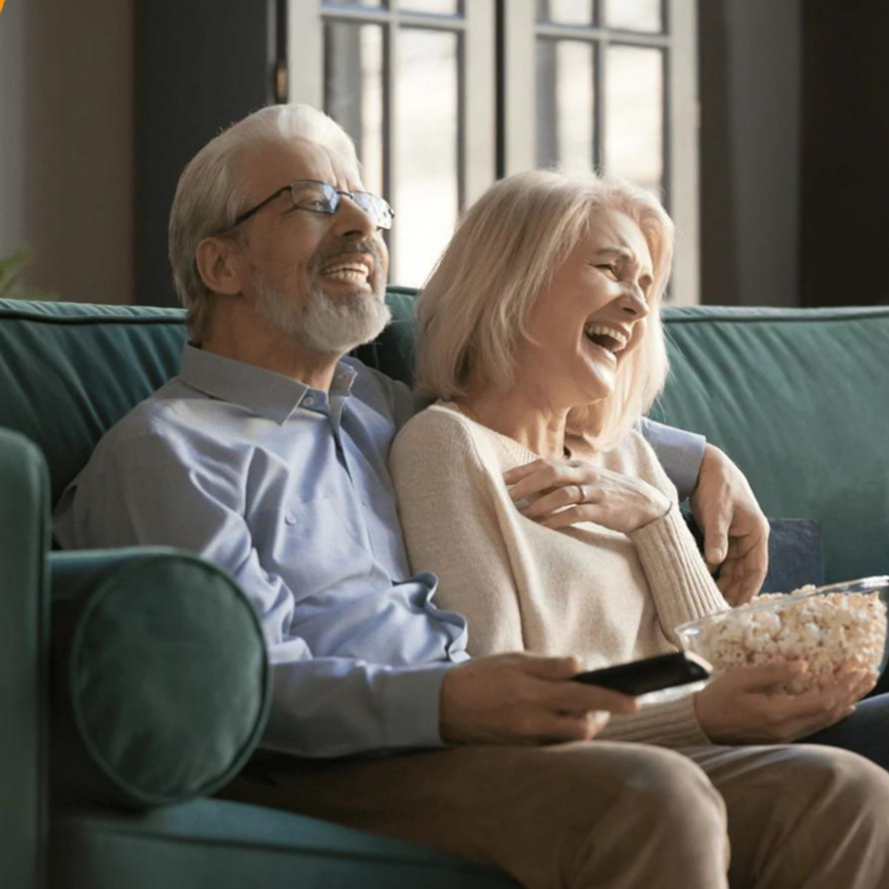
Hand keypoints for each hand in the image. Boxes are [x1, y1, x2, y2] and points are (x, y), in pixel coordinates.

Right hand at [439, 652, 638, 745]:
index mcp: (533, 693)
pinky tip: (561, 721)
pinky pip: (553, 746)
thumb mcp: (513, 660)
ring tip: (585, 712)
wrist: (442, 707)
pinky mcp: (520, 751)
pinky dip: (564, 734)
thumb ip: (548, 665)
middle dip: (602, 718)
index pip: (584, 698)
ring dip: (584, 727)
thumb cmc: (480, 677)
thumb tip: (580, 667)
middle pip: (584, 728)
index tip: (636, 702)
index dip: (613, 701)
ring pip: (570, 740)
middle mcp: (533, 720)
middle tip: (606, 705)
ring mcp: (527, 740)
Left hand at [503, 458, 670, 533]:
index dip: (522, 471)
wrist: (646, 504)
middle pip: (551, 473)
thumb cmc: (608, 493)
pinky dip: (559, 519)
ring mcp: (595, 491)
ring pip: (563, 493)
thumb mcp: (586, 481)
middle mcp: (585, 474)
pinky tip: (545, 526)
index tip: (501, 479)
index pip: (545, 464)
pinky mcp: (604, 509)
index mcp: (578, 466)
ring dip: (540, 503)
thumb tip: (529, 487)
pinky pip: (577, 513)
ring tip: (523, 514)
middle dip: (526, 484)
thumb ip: (561, 482)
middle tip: (507, 496)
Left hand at [690, 445, 769, 605]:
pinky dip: (713, 570)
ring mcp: (735, 537)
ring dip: (723, 583)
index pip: (757, 569)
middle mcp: (749, 538)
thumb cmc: (716, 485)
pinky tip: (702, 582)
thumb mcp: (716, 512)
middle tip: (718, 611)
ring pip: (732, 568)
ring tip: (710, 601)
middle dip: (733, 591)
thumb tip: (715, 562)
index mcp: (756, 533)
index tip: (738, 608)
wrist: (705, 465)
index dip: (749, 590)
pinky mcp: (721, 535)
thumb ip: (716, 537)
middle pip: (744, 572)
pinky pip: (720, 559)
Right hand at [694, 662, 877, 743]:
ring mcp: (785, 735)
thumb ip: (773, 672)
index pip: (822, 701)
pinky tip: (841, 706)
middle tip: (868, 673)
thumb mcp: (742, 677)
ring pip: (825, 720)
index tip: (856, 668)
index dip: (843, 685)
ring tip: (861, 685)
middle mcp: (787, 729)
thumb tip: (805, 666)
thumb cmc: (718, 696)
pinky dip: (832, 712)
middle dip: (851, 691)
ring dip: (846, 701)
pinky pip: (816, 724)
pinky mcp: (781, 735)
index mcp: (777, 714)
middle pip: (829, 712)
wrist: (702, 723)